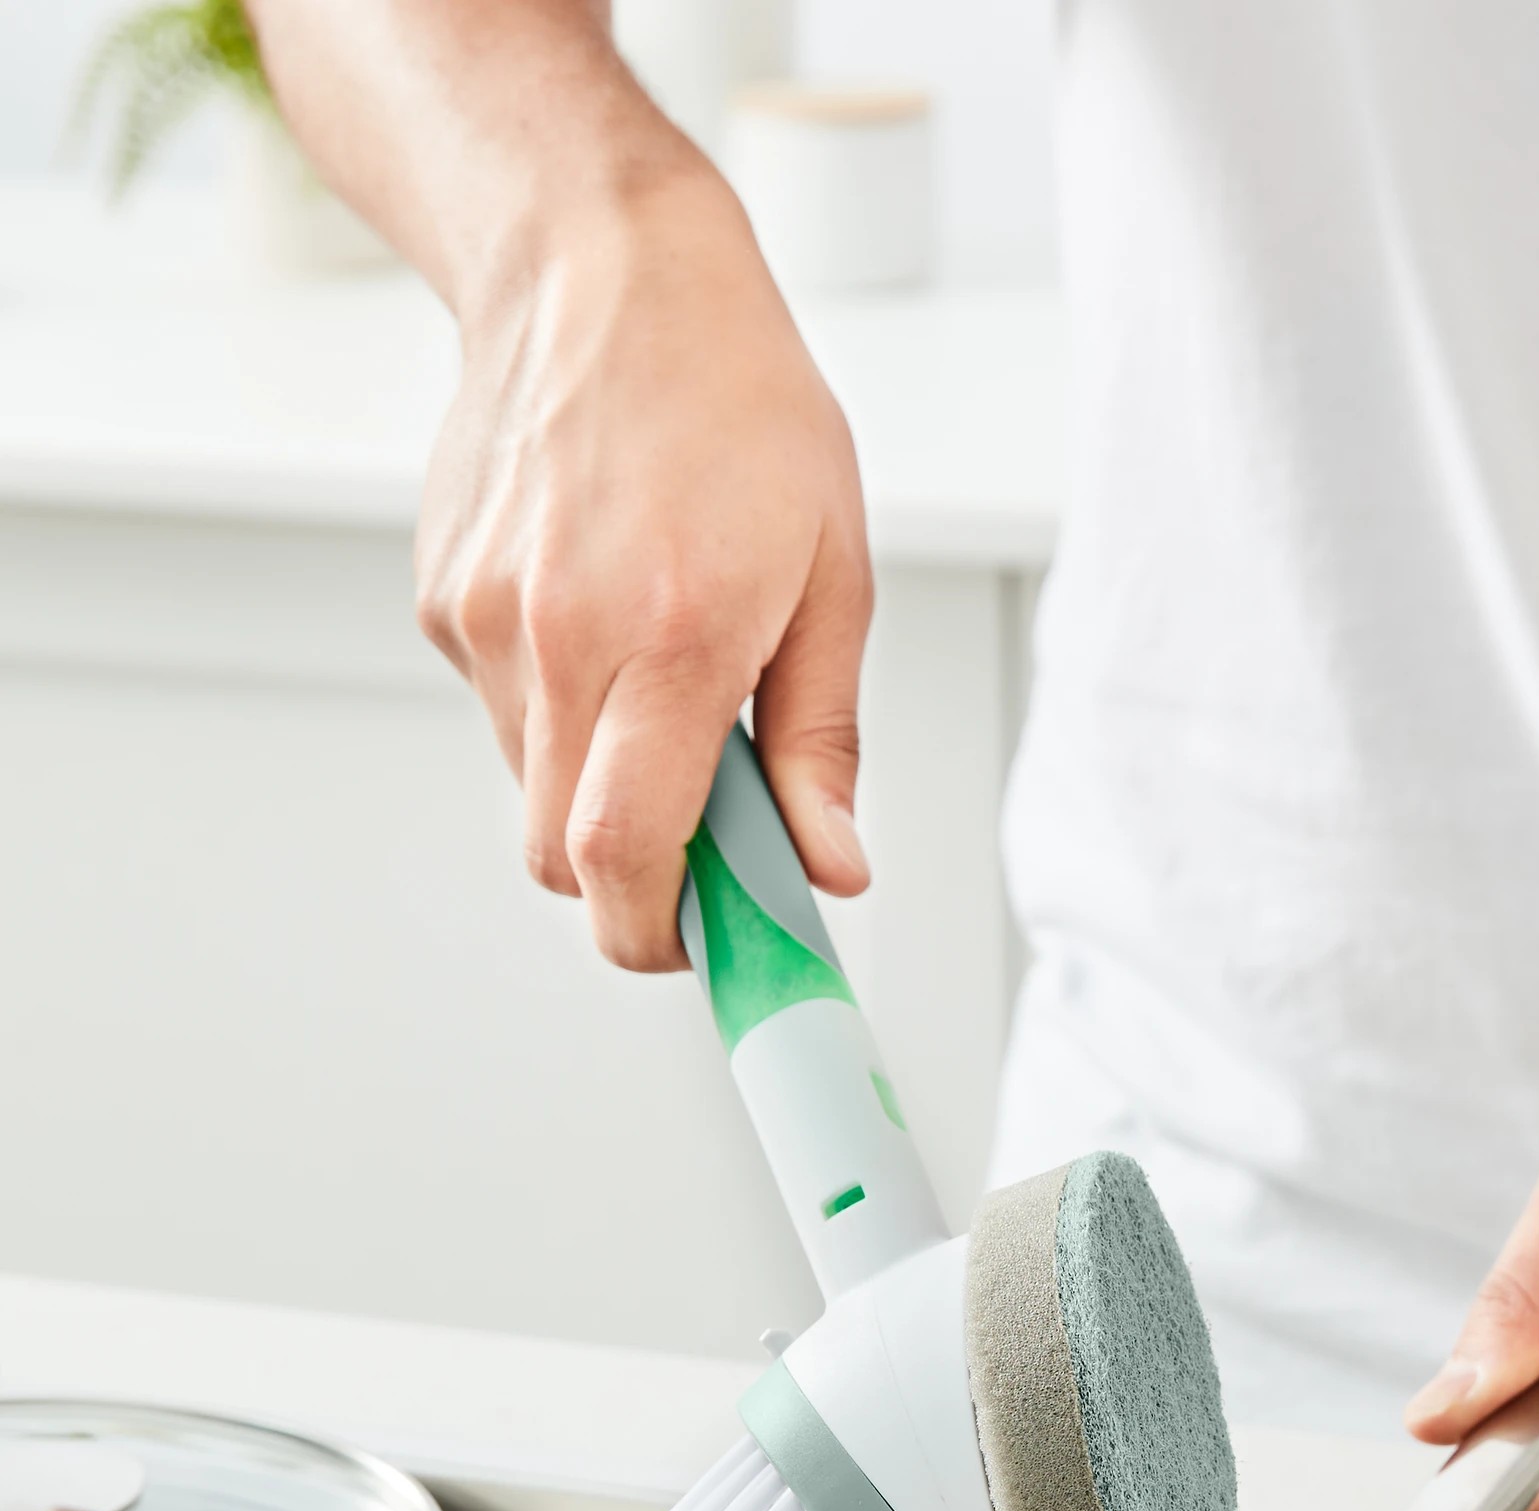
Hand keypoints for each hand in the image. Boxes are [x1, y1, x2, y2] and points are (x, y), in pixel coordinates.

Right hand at [417, 159, 871, 968]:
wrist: (600, 269)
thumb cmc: (740, 406)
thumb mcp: (835, 576)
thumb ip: (821, 742)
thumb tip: (828, 866)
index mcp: (668, 640)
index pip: (626, 859)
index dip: (662, 937)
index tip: (711, 950)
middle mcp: (557, 640)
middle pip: (564, 858)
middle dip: (637, 883)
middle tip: (713, 838)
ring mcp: (483, 621)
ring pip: (534, 789)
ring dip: (604, 785)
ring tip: (667, 680)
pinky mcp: (441, 599)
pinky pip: (505, 713)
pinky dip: (561, 711)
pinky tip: (606, 617)